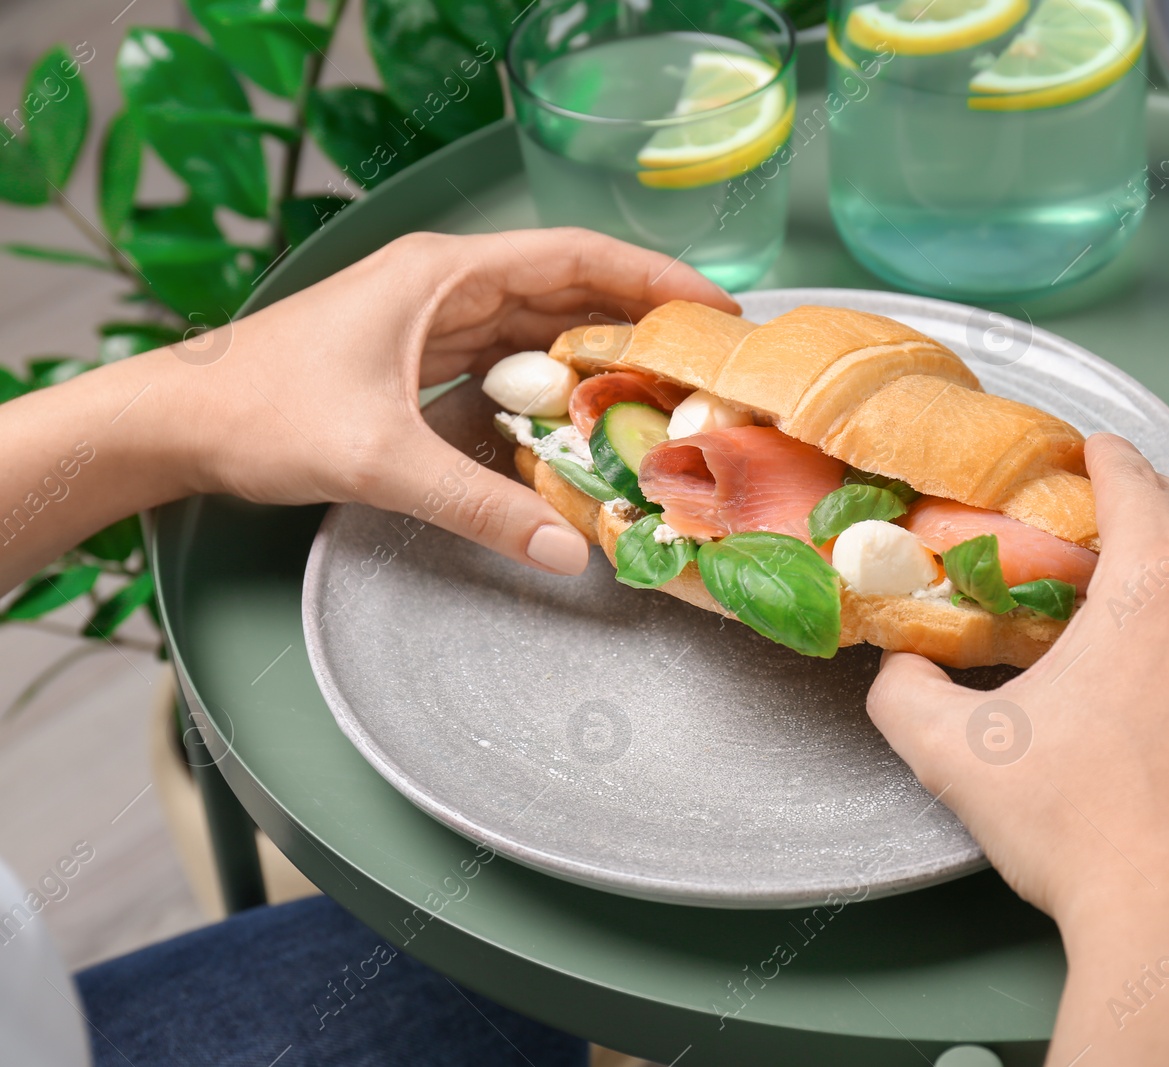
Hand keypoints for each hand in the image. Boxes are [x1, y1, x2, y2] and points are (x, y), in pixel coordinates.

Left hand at [0, 228, 737, 589]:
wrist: (178, 422)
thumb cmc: (262, 413)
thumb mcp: (379, 460)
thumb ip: (478, 507)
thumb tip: (568, 552)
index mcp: (443, 275)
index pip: (573, 257)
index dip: (652, 278)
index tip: (714, 308)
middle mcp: (446, 285)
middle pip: (569, 287)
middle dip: (641, 318)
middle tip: (709, 360)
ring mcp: (433, 320)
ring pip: (542, 324)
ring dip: (602, 352)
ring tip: (669, 389)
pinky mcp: (421, 357)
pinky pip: (509, 359)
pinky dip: (555, 382)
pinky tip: (590, 416)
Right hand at [867, 434, 1168, 1065]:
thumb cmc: (1085, 831)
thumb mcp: (957, 753)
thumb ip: (905, 691)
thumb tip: (894, 667)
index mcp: (1157, 579)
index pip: (1134, 476)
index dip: (1101, 455)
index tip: (1086, 452)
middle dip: (1151, 503)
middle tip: (1105, 526)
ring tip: (1150, 601)